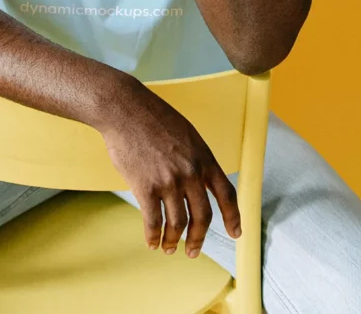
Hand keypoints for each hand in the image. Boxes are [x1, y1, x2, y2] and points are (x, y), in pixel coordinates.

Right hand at [99, 81, 240, 257]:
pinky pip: (153, 222)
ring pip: (178, 224)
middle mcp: (190, 172)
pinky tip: (152, 241)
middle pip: (203, 217)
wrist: (125, 109)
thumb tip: (200, 183)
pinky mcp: (145, 187)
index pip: (227, 194)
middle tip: (193, 251)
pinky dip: (153, 237)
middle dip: (199, 239)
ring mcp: (168, 181)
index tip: (235, 233)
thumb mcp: (186, 133)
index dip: (233, 217)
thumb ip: (196, 159)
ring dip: (173, 241)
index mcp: (203, 157)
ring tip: (169, 247)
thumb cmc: (152, 117)